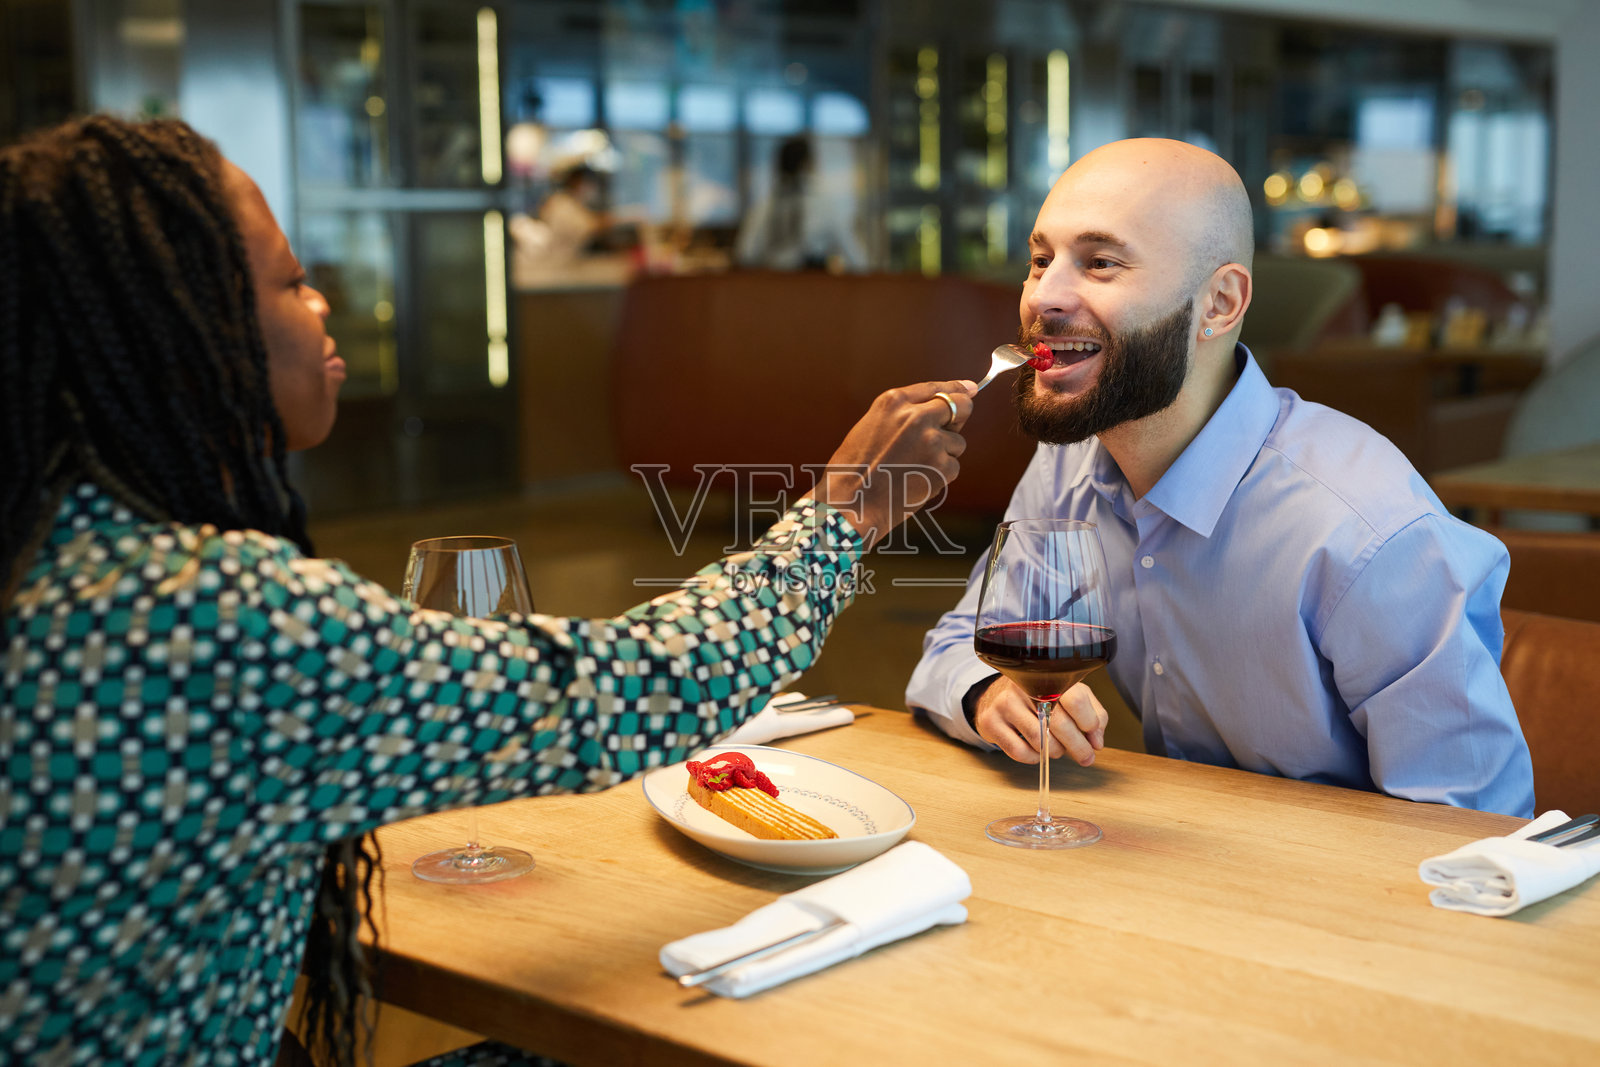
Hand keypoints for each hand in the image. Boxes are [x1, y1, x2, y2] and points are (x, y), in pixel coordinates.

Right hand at [810, 379, 975, 547]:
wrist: (851, 501)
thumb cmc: (855, 468)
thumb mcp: (871, 425)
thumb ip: (902, 413)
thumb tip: (939, 405)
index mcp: (893, 402)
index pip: (936, 388)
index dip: (956, 388)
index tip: (969, 389)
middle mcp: (915, 416)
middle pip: (960, 406)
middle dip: (961, 416)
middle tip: (950, 431)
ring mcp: (931, 441)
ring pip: (957, 442)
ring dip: (944, 454)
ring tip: (914, 467)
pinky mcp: (942, 467)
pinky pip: (953, 467)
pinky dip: (940, 476)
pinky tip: (917, 481)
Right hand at [969, 676, 1107, 765]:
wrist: (995, 695)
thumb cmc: (1039, 698)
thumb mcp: (1070, 697)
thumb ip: (1093, 715)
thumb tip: (1096, 742)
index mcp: (1049, 676)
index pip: (1076, 699)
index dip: (1089, 721)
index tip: (1091, 733)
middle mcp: (1024, 686)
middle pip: (1060, 723)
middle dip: (1078, 746)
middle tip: (1086, 757)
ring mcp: (1005, 703)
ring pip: (1040, 740)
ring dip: (1055, 752)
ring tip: (1057, 748)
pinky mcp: (991, 722)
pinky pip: (1020, 752)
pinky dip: (1034, 758)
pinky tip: (1037, 750)